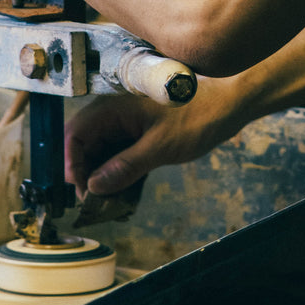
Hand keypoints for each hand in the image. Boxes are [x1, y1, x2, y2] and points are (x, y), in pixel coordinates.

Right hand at [65, 82, 249, 198]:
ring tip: (108, 200)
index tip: (82, 191)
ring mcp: (128, 121)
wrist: (231, 103)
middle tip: (94, 201)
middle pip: (85, 144)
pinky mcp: (140, 130)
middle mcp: (116, 111)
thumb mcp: (160, 147)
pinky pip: (119, 151)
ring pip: (102, 150)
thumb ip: (125, 167)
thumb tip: (94, 186)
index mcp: (114, 106)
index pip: (76, 134)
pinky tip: (124, 190)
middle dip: (85, 173)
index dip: (73, 165)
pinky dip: (119, 170)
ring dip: (102, 174)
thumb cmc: (199, 115)